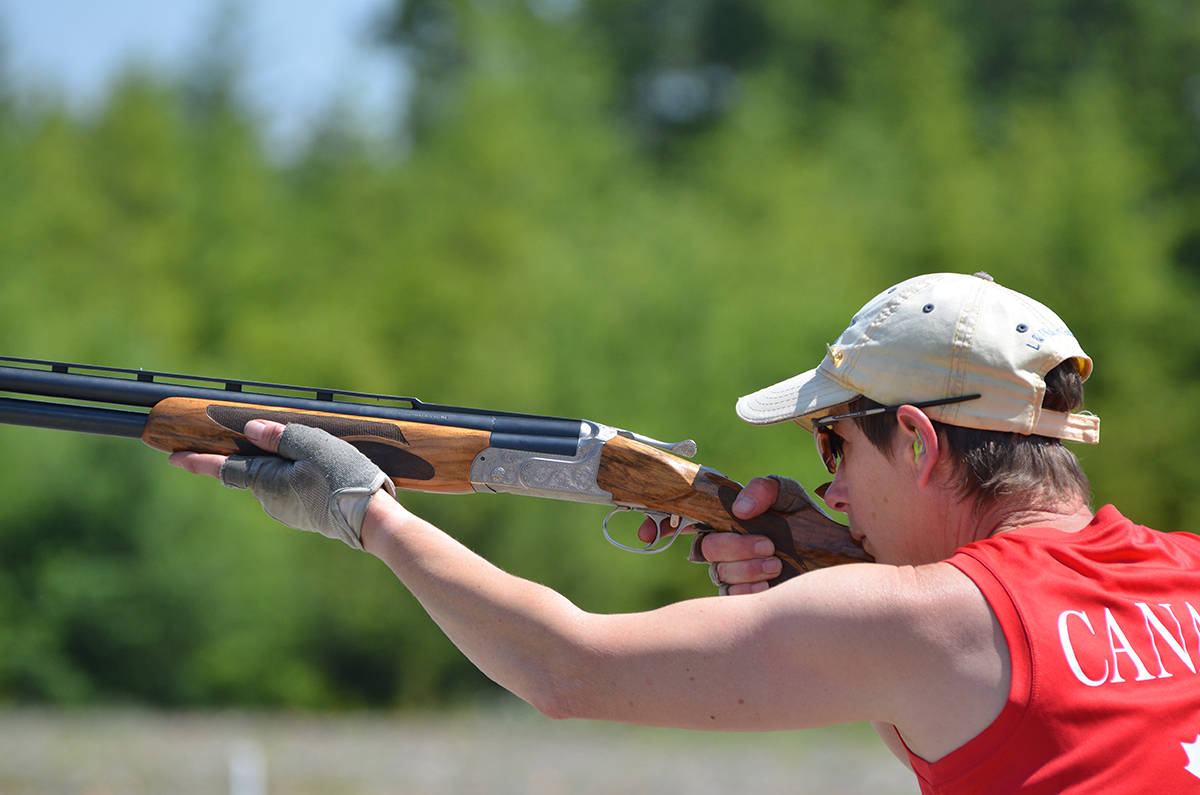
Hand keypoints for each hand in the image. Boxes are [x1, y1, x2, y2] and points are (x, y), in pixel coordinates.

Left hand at [168, 419, 396, 549]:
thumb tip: (250, 430)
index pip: (222, 468)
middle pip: (255, 472)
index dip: (196, 460)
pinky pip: (293, 493)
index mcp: (265, 482)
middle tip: (281, 442)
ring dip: (286, 468)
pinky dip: (301, 480)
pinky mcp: (305, 518)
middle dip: (262, 457)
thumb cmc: (343, 479)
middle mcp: (269, 501)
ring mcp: (287, 513)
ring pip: (277, 482)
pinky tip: (326, 475)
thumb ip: (279, 436)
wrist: (372, 521)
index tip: (171, 456)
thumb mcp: (313, 445)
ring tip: (321, 459)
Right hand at [670, 475, 820, 595]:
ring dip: (747, 568)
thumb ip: (764, 489)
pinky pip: (730, 598)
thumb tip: (740, 510)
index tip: (649, 533)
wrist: (835, 559)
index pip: (680, 519)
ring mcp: (730, 574)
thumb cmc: (808, 523)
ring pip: (718, 573)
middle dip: (733, 547)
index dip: (658, 524)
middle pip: (703, 549)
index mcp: (723, 519)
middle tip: (768, 545)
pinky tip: (770, 586)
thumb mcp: (788, 496)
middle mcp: (722, 548)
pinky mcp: (742, 599)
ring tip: (777, 564)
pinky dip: (749, 590)